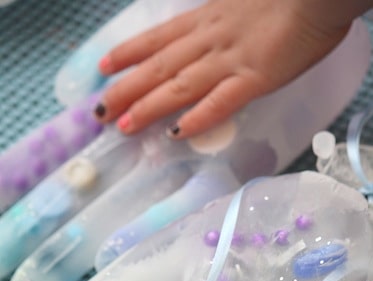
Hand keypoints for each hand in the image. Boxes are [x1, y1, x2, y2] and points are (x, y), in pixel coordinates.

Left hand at [94, 0, 349, 137]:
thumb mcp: (239, 7)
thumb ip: (218, 26)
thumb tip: (202, 43)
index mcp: (207, 21)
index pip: (158, 38)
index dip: (128, 53)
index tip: (104, 68)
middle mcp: (209, 40)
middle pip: (159, 67)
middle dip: (126, 90)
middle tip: (100, 111)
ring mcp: (230, 60)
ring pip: (179, 86)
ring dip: (149, 107)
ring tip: (124, 126)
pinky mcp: (254, 79)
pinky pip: (221, 102)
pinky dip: (198, 118)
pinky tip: (178, 134)